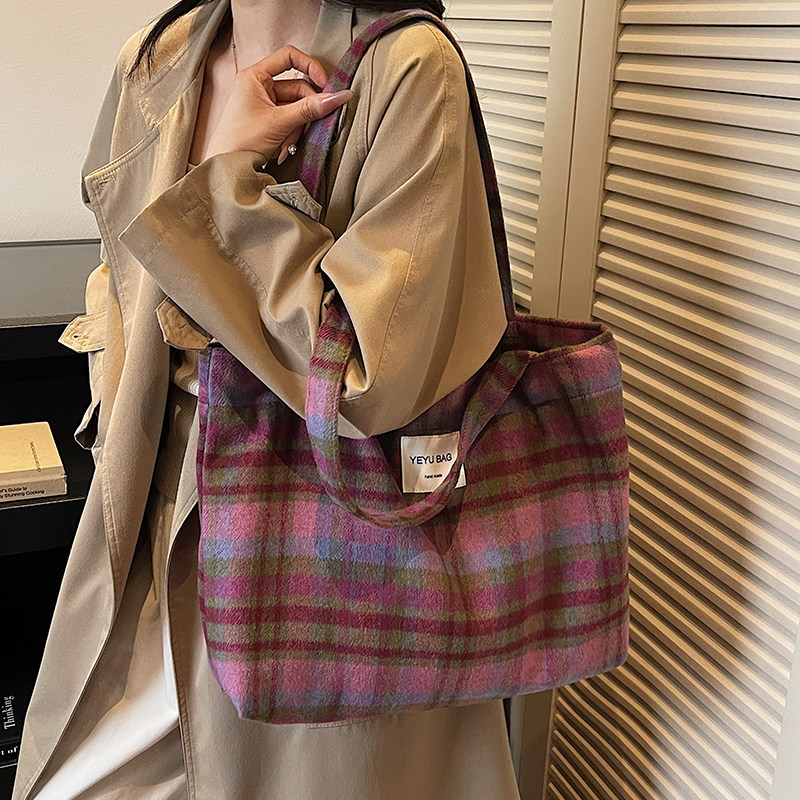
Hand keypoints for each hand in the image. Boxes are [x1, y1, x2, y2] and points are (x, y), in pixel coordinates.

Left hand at [205, 45, 352, 161]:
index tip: (325, 85)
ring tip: (287, 143)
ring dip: (297, 127)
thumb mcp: (279, 123)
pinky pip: (290, 122)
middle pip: (297, 89)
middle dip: (305, 111)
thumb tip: (337, 97)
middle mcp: (259, 87)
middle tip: (311, 124)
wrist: (225, 168)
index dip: (310, 67)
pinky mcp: (268, 121)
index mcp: (255, 76)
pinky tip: (283, 148)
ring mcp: (264, 104)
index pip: (289, 57)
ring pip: (296, 108)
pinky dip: (291, 135)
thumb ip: (310, 109)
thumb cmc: (240, 141)